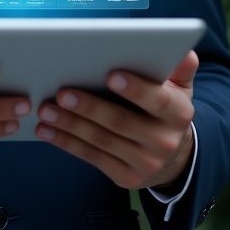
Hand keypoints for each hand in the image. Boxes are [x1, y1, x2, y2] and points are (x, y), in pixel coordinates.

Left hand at [34, 50, 197, 190]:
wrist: (173, 157)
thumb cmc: (166, 108)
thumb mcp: (180, 88)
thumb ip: (180, 68)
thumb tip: (184, 51)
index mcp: (179, 113)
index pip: (158, 100)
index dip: (136, 89)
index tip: (110, 74)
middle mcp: (164, 141)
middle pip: (121, 122)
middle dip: (89, 107)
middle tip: (61, 92)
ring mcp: (145, 163)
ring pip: (102, 141)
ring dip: (70, 125)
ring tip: (46, 109)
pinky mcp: (126, 178)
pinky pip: (92, 158)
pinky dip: (66, 143)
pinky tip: (47, 130)